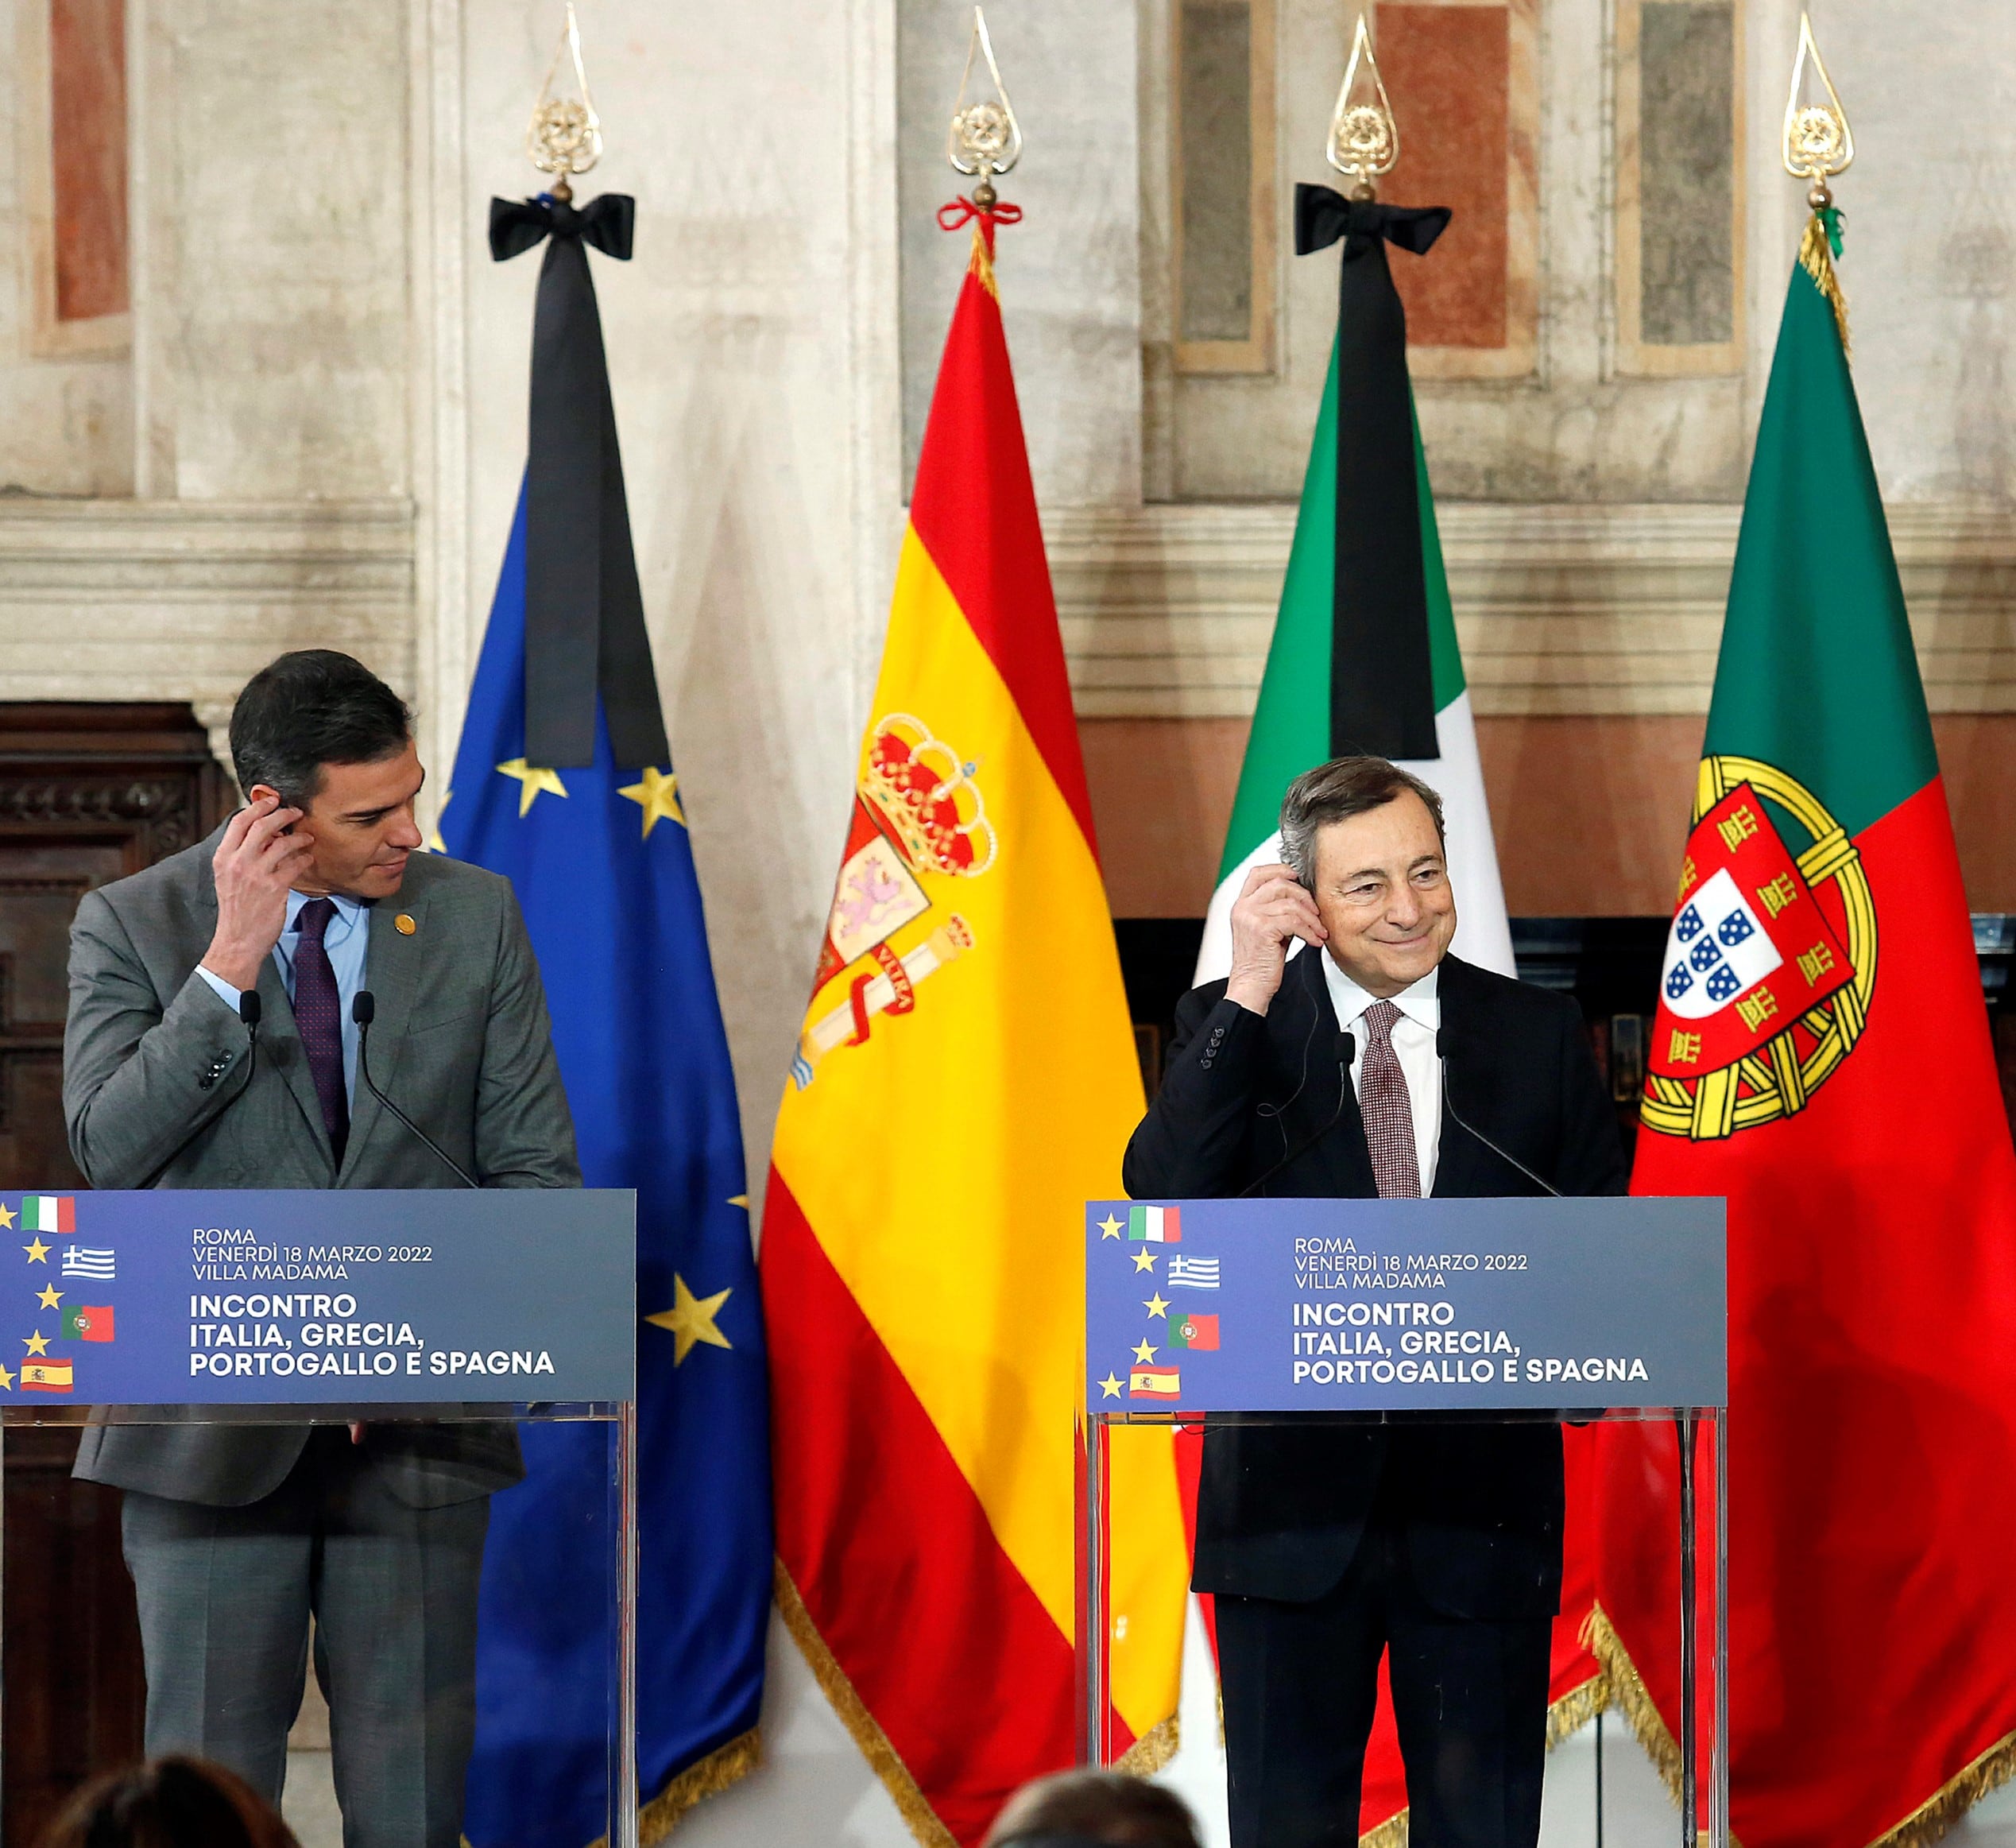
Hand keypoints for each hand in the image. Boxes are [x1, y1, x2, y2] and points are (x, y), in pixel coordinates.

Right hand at [202, 795, 309, 991]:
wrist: (237, 941)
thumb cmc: (235, 910)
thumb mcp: (228, 878)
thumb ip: (240, 856)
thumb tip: (264, 835)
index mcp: (223, 858)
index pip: (239, 822)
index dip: (258, 807)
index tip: (272, 801)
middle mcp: (237, 862)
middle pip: (262, 826)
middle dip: (282, 814)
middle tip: (296, 812)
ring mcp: (256, 874)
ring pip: (282, 843)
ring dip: (299, 837)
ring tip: (307, 838)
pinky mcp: (274, 888)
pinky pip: (295, 865)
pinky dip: (305, 859)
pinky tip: (308, 859)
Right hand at [1225, 862, 1325, 1015]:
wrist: (1250, 987)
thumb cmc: (1261, 962)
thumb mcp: (1267, 929)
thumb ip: (1277, 910)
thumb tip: (1303, 897)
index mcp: (1242, 905)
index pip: (1258, 873)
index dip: (1281, 869)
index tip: (1299, 879)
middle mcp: (1243, 907)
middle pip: (1280, 883)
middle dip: (1305, 897)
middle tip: (1316, 914)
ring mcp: (1250, 917)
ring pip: (1290, 903)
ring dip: (1311, 918)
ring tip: (1318, 932)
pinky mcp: (1262, 929)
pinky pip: (1294, 921)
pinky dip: (1309, 931)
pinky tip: (1314, 941)